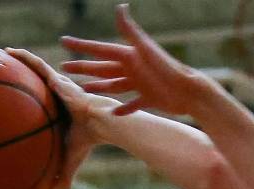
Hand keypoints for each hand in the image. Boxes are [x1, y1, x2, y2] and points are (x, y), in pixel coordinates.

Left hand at [5, 47, 110, 188]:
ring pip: (33, 70)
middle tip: (2, 75)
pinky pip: (36, 64)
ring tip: (2, 55)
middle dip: (21, 77)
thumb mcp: (70, 161)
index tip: (13, 104)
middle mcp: (56, 97)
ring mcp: (56, 86)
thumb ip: (61, 176)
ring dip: (19, 62)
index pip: (41, 106)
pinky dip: (23, 57)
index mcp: (58, 113)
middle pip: (35, 84)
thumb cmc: (87, 141)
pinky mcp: (56, 78)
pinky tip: (8, 51)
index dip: (28, 103)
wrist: (99, 124)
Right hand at [61, 3, 218, 117]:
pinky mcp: (150, 98)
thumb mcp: (146, 49)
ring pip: (114, 85)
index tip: (63, 41)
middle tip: (64, 66)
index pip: (100, 49)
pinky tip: (114, 113)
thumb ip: (131, 31)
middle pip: (102, 68)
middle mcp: (133, 68)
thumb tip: (120, 6)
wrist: (190, 91)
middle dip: (83, 67)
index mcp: (129, 55)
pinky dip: (124, 109)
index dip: (82, 46)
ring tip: (83, 89)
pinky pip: (133, 104)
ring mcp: (141, 84)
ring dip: (99, 87)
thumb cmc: (168, 69)